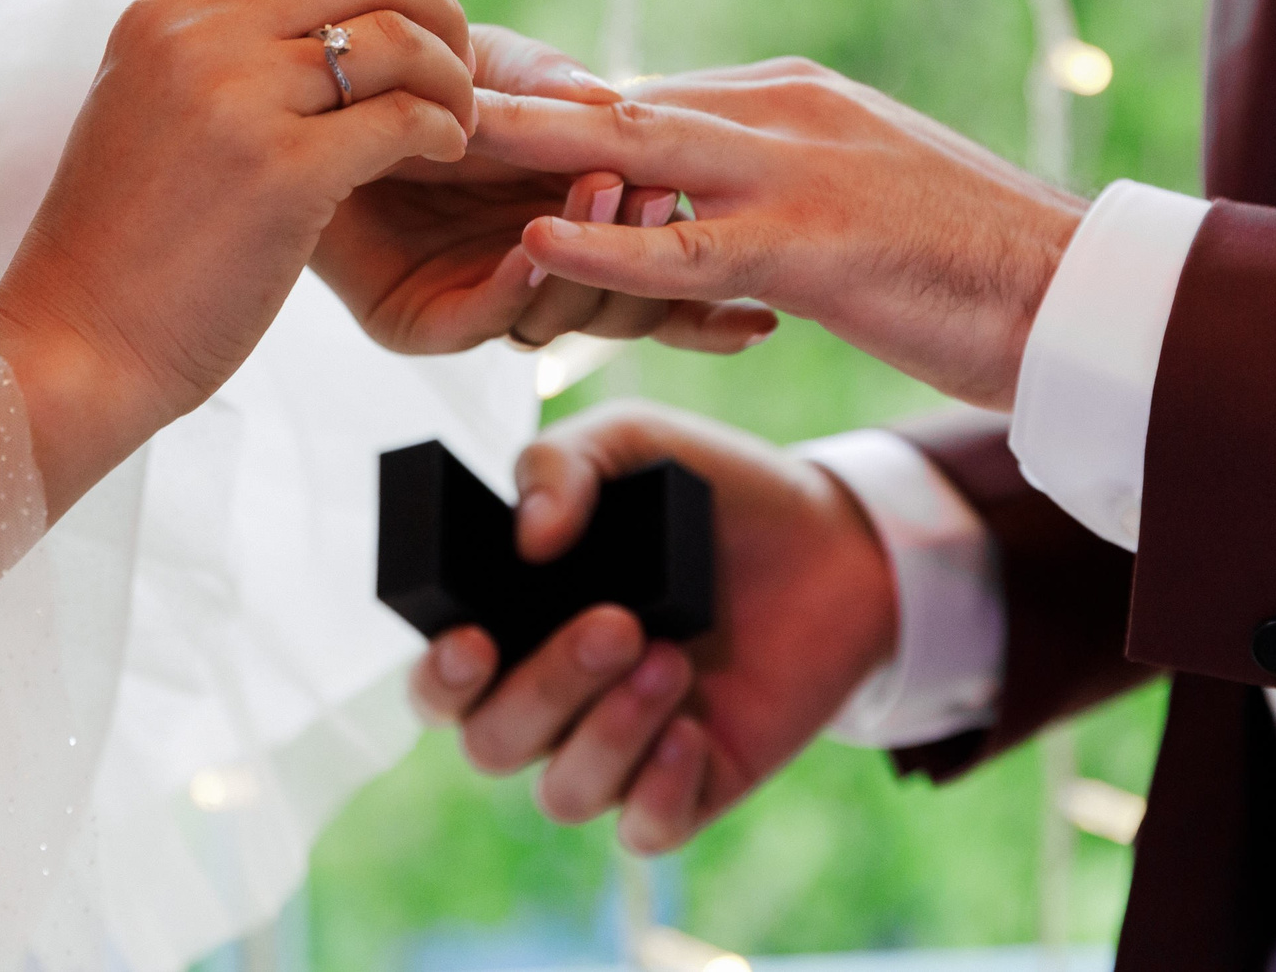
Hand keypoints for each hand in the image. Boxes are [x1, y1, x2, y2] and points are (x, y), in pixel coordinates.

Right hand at [0, 0, 475, 514]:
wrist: (75, 345)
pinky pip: (403, 118)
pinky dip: (444, 128)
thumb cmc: (118, 248)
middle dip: (432, 0)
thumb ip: (204, 53)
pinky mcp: (281, 175)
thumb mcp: (142, 110)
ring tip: (457, 115)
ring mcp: (237, 102)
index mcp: (164, 15)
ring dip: (450, 70)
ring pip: (394, 35)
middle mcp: (198, 39)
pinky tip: (443, 153)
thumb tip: (296, 18)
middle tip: (454, 55)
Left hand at [313, 27, 777, 354]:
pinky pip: (481, 321)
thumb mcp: (498, 63)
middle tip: (664, 200)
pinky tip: (531, 249)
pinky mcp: (418, 319)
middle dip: (653, 264)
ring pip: (560, 319)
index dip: (709, 290)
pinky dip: (515, 287)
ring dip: (590, 264)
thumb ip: (563, 91)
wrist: (298, 86)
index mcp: (570, 220)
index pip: (657, 273)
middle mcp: (533, 270)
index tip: (755, 291)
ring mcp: (479, 299)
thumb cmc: (399, 65)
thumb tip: (627, 117)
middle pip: (622, 309)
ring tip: (606, 198)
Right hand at [409, 403, 896, 852]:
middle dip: (546, 688)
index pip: (442, 684)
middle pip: (492, 742)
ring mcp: (621, 748)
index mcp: (520, 627)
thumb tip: (527, 536)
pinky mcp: (690, 786)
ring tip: (673, 658)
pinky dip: (659, 788)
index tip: (473, 642)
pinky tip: (693, 730)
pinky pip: (644, 829)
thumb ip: (560, 463)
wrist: (834, 541)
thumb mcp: (635, 446)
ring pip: (564, 792)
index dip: (440, 680)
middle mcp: (556, 699)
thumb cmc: (714, 493)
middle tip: (619, 623)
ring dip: (610, 732)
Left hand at [472, 59, 1086, 407]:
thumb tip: (694, 201)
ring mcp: (796, 173)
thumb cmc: (973, 262)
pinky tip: (539, 237)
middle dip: (514, 104)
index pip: (642, 93)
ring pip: (634, 152)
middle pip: (617, 99)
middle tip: (415, 94)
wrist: (1082, 296)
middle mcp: (781, 113)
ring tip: (434, 137)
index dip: (548, 106)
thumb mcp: (857, 198)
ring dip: (531, 147)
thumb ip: (772, 182)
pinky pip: (688, 245)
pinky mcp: (813, 246)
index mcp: (788, 99)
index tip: (462, 99)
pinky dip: (607, 242)